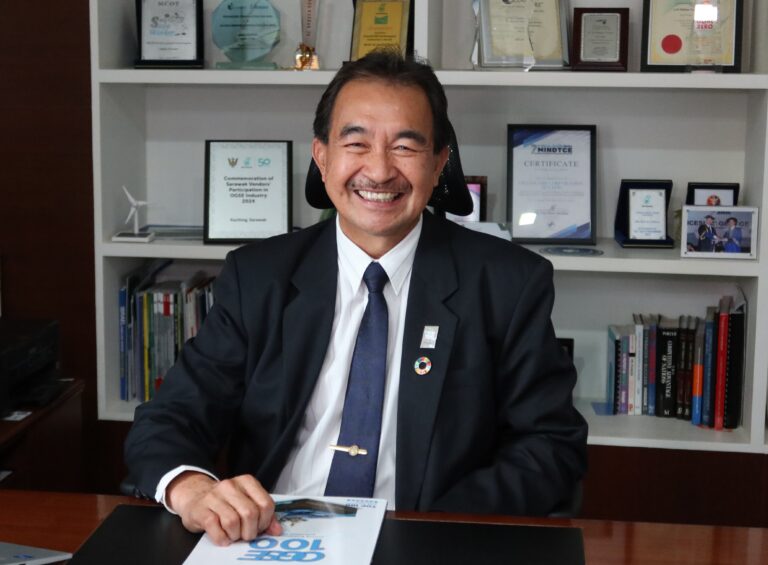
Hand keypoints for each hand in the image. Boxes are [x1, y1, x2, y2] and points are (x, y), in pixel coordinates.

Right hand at [166, 472, 281, 545]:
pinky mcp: (201, 510)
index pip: (266, 504)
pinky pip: (216, 529)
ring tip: (233, 534)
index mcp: (246, 482)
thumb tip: (277, 530)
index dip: (265, 521)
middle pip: (250, 513)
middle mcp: (230, 486)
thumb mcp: (246, 503)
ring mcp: (214, 497)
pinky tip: (222, 537)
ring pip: (233, 522)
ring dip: (235, 535)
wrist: (195, 498)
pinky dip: (222, 538)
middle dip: (250, 531)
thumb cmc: (225, 503)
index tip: (259, 527)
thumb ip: (264, 515)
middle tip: (246, 534)